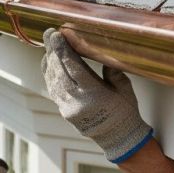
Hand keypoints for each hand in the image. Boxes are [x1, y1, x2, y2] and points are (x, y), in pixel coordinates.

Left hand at [41, 28, 152, 162]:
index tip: (57, 35)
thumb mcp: (124, 89)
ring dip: (50, 61)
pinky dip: (50, 75)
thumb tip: (102, 55)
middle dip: (53, 51)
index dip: (63, 50)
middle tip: (49, 33)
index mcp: (94, 95)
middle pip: (60, 72)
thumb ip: (113, 71)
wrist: (118, 138)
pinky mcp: (64, 112)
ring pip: (54, 81)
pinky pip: (53, 90)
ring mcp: (68, 108)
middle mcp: (78, 102)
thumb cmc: (124, 112)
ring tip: (49, 45)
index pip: (74, 68)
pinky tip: (49, 63)